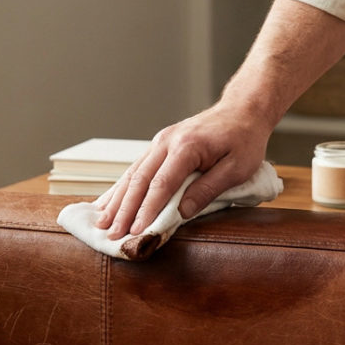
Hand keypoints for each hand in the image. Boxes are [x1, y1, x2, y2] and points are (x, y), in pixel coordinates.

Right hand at [95, 103, 273, 238]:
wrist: (241, 111)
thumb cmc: (244, 140)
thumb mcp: (237, 168)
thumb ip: (208, 189)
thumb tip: (181, 213)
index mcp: (187, 147)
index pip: (161, 184)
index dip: (147, 210)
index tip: (136, 232)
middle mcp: (167, 142)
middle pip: (139, 180)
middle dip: (123, 210)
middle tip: (111, 234)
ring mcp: (160, 142)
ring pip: (132, 174)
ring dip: (116, 200)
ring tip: (101, 223)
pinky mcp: (160, 145)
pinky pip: (136, 168)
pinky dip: (122, 187)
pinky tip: (109, 202)